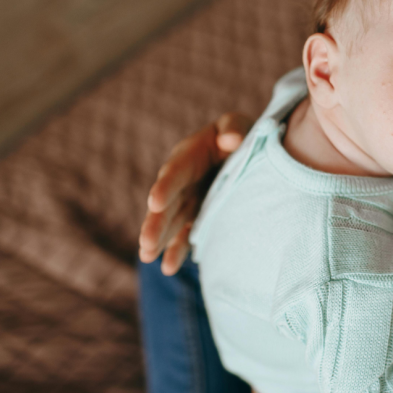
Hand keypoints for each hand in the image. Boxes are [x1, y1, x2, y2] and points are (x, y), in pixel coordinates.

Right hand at [138, 112, 252, 274]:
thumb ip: (233, 129)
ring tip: (147, 256)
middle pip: (167, 204)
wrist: (246, 151)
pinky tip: (167, 267)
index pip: (175, 172)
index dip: (166, 187)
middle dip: (156, 223)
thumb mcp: (237, 124)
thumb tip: (230, 141)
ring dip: (160, 240)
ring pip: (171, 223)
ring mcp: (187, 202)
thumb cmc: (239, 135)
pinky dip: (176, 250)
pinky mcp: (196, 217)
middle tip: (146, 242)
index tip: (155, 203)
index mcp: (189, 156)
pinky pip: (185, 235)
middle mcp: (182, 181)